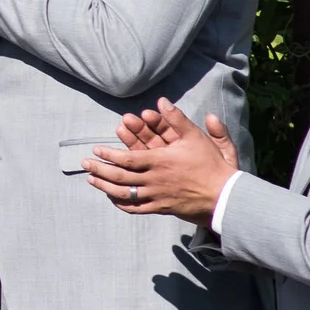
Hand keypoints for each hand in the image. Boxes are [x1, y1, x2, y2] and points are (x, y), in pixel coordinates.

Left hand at [81, 98, 234, 226]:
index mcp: (160, 162)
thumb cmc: (211, 165)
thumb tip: (162, 101)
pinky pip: (136, 208)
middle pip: (120, 177)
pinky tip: (112, 198)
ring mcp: (157, 196)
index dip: (109, 154)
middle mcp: (155, 180)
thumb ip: (178, 119)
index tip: (96, 149)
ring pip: (124, 194)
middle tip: (84, 164)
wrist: (224, 196)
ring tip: (91, 180)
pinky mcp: (161, 208)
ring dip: (105, 187)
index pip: (127, 159)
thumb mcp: (196, 137)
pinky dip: (121, 204)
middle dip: (99, 170)